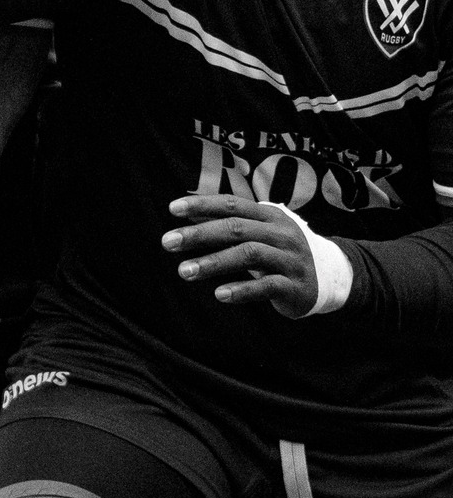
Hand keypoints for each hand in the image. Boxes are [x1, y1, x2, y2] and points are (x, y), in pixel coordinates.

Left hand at [163, 195, 317, 316]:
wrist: (330, 277)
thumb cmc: (281, 251)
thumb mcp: (259, 232)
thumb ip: (229, 223)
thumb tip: (186, 213)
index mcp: (270, 216)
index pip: (232, 204)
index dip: (202, 204)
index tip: (172, 209)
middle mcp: (281, 234)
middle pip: (236, 228)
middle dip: (199, 234)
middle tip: (167, 242)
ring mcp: (290, 259)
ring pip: (249, 254)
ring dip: (213, 262)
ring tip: (184, 271)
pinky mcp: (295, 286)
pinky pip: (267, 286)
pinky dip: (241, 289)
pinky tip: (219, 294)